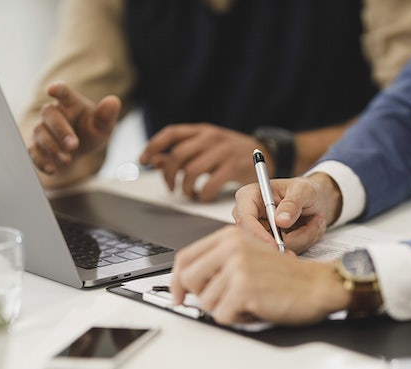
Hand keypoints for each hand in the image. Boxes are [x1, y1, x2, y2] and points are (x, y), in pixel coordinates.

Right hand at [27, 82, 120, 179]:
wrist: (77, 151)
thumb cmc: (90, 132)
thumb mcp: (103, 127)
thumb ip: (107, 116)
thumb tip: (113, 101)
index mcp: (71, 103)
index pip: (64, 92)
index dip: (58, 90)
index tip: (52, 89)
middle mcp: (54, 113)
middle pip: (50, 114)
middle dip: (60, 130)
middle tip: (73, 145)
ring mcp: (42, 129)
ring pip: (40, 132)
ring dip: (52, 147)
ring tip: (67, 159)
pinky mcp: (36, 145)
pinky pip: (33, 151)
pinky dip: (41, 161)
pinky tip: (52, 169)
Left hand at [139, 123, 262, 201]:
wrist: (266, 152)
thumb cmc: (231, 152)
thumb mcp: (205, 148)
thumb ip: (181, 154)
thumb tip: (154, 160)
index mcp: (202, 131)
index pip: (171, 133)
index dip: (153, 145)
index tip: (143, 160)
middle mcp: (211, 137)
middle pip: (178, 155)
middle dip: (168, 174)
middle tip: (170, 186)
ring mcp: (223, 152)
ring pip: (191, 171)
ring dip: (185, 187)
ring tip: (188, 192)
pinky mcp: (234, 167)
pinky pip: (210, 184)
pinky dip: (202, 194)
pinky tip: (203, 196)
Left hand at [170, 226, 349, 324]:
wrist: (318, 284)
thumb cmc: (288, 276)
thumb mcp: (250, 255)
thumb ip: (220, 261)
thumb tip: (187, 283)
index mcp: (230, 236)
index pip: (185, 257)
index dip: (176, 280)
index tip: (179, 295)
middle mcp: (231, 248)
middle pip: (187, 279)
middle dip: (200, 297)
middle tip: (221, 303)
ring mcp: (237, 267)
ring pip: (206, 302)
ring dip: (226, 309)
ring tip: (249, 301)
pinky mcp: (243, 289)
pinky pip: (222, 316)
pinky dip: (238, 319)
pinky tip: (255, 309)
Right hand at [232, 173, 341, 253]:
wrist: (318, 200)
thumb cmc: (306, 190)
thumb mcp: (303, 190)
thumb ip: (292, 203)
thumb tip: (280, 220)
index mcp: (250, 196)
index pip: (245, 219)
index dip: (258, 234)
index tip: (276, 244)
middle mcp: (250, 215)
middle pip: (257, 238)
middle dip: (286, 239)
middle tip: (308, 231)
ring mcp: (260, 231)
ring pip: (275, 247)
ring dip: (300, 238)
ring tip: (314, 221)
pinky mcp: (271, 242)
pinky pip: (284, 251)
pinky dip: (302, 242)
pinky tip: (309, 229)